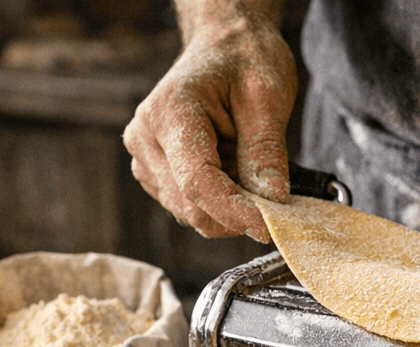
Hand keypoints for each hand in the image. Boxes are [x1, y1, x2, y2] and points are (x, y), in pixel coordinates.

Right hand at [123, 12, 296, 242]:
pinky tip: (234, 173)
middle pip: (192, 206)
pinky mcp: (153, 173)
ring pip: (190, 213)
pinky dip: (218, 203)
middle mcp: (146, 138)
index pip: (198, 182)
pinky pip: (189, 207)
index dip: (235, 212)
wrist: (222, 45)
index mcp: (170, 113)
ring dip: (228, 208)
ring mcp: (145, 158)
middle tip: (274, 200)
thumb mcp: (267, 96)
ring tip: (249, 169)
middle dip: (235, 213)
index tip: (269, 227)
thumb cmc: (242, 60)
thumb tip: (272, 201)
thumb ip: (266, 151)